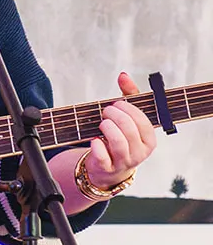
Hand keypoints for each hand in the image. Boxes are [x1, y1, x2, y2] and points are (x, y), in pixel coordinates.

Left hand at [84, 72, 156, 189]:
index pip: (142, 122)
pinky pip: (102, 156)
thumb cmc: (121, 137)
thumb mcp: (128, 117)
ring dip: (106, 127)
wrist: (108, 168)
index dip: (128, 109)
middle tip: (105, 112)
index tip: (116, 104)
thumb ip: (128, 96)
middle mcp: (140, 153)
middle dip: (114, 116)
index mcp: (149, 140)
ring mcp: (124, 162)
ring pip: (117, 142)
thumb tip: (123, 75)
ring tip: (101, 123)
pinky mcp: (107, 168)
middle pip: (129, 129)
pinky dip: (96, 145)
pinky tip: (94, 139)